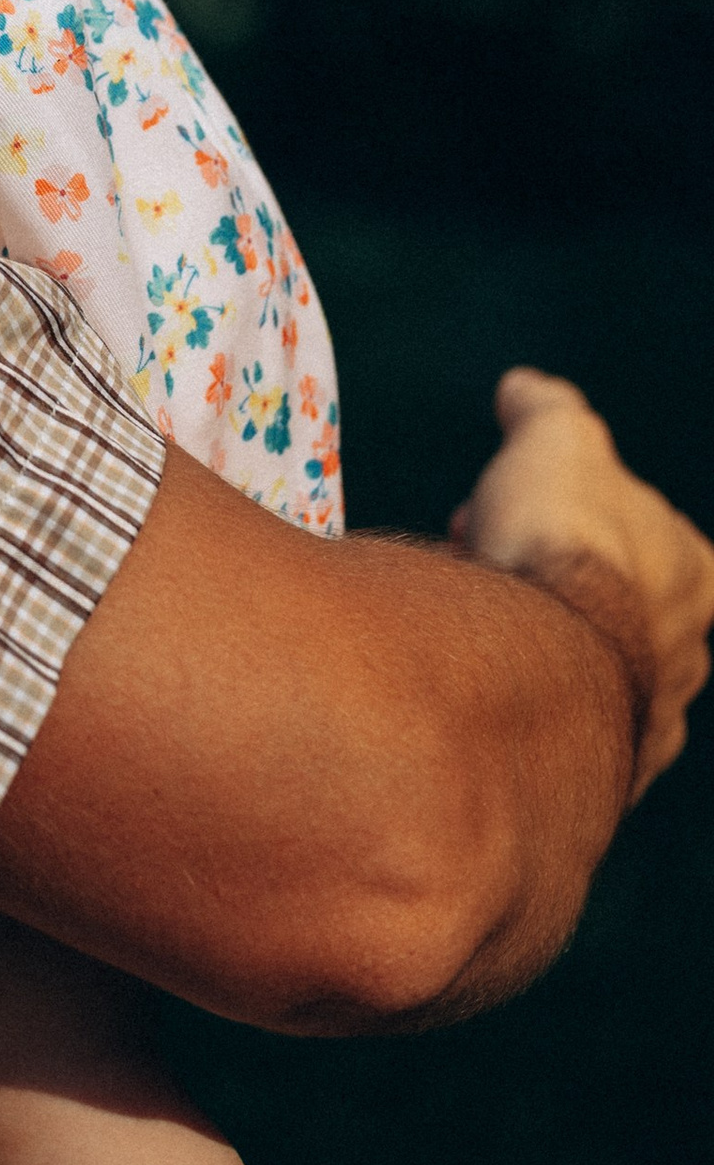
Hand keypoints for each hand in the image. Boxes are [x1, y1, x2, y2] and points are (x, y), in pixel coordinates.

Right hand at [451, 366, 713, 795]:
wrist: (533, 664)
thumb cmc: (562, 542)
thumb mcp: (554, 440)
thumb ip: (546, 409)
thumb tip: (524, 386)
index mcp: (694, 575)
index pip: (662, 539)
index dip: (587, 515)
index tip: (524, 507)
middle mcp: (683, 655)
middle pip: (622, 614)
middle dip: (558, 585)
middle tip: (489, 559)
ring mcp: (643, 724)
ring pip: (590, 680)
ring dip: (539, 651)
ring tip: (472, 625)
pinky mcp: (592, 778)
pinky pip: (559, 742)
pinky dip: (522, 714)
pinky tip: (479, 695)